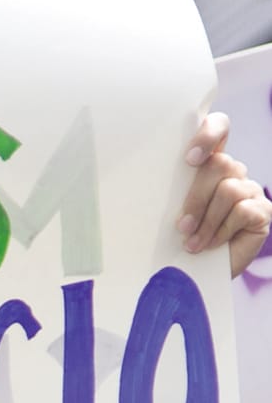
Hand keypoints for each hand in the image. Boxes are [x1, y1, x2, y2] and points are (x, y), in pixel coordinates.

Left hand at [177, 111, 271, 278]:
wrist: (198, 275)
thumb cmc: (181, 240)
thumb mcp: (171, 213)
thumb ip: (172, 192)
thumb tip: (143, 180)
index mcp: (209, 164)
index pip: (218, 127)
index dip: (208, 134)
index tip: (190, 159)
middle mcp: (233, 172)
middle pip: (218, 164)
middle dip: (196, 198)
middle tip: (182, 226)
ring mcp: (250, 190)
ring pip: (228, 189)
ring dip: (207, 221)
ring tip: (193, 244)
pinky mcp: (262, 210)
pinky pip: (242, 211)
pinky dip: (223, 231)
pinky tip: (212, 245)